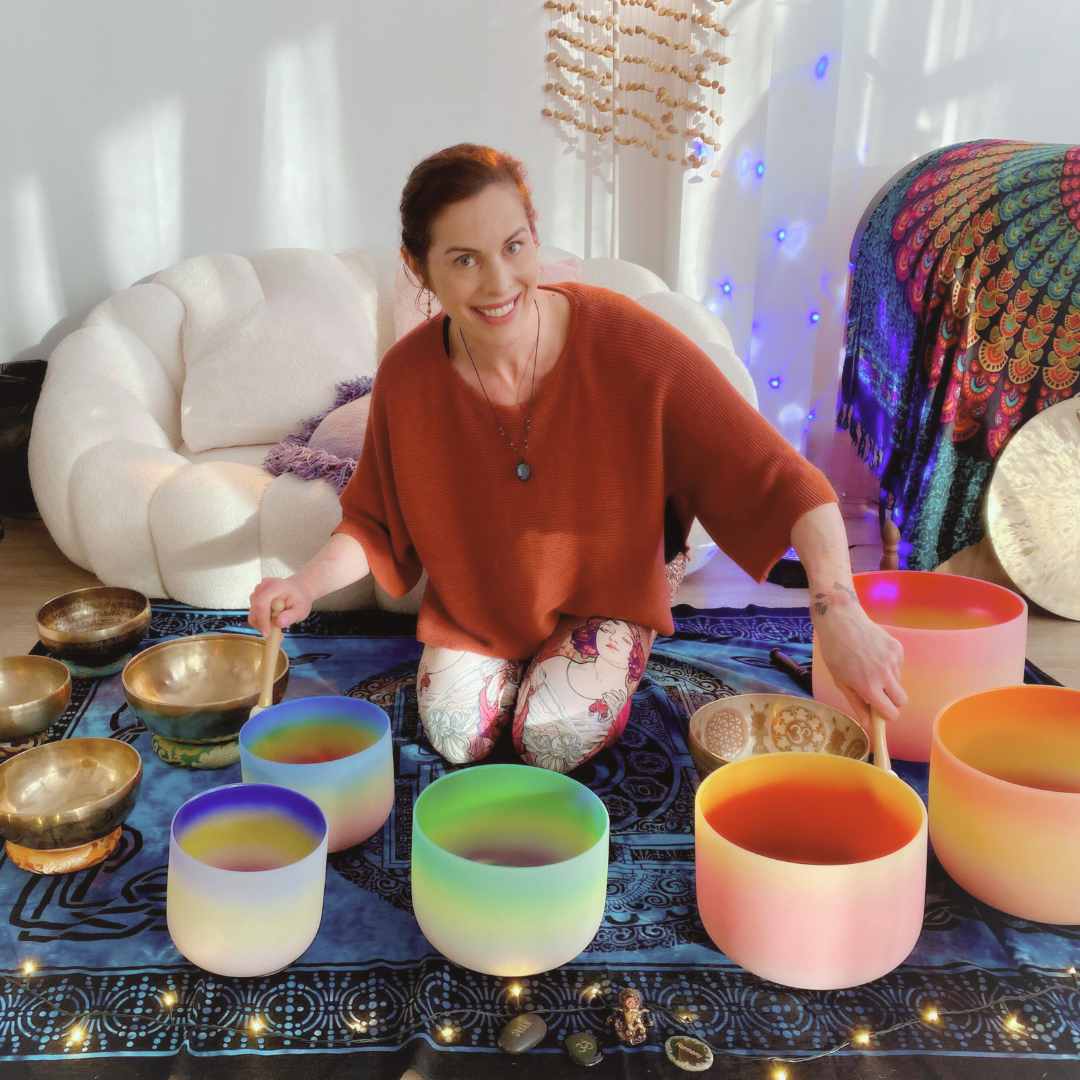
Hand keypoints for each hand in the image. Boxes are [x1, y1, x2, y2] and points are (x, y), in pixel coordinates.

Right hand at [248, 576, 312, 636]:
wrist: (297, 590)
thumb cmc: (300, 600)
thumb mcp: (301, 610)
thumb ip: (291, 616)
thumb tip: (279, 623)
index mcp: (275, 586)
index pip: (261, 604)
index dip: (262, 620)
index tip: (268, 634)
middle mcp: (263, 586)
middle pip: (255, 609)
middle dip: (262, 625)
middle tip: (275, 636)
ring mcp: (257, 590)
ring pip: (253, 612)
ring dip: (261, 624)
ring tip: (276, 628)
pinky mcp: (255, 596)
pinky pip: (253, 612)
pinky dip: (260, 620)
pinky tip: (272, 621)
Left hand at [813, 596, 906, 724]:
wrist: (841, 621)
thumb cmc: (835, 653)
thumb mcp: (840, 681)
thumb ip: (856, 703)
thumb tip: (868, 723)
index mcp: (869, 687)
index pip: (891, 713)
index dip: (886, 715)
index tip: (879, 710)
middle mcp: (885, 675)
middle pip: (901, 701)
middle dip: (892, 701)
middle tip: (878, 692)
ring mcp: (893, 661)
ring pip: (899, 681)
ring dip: (888, 680)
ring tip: (869, 665)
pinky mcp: (898, 648)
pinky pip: (898, 666)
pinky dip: (889, 665)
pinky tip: (874, 654)